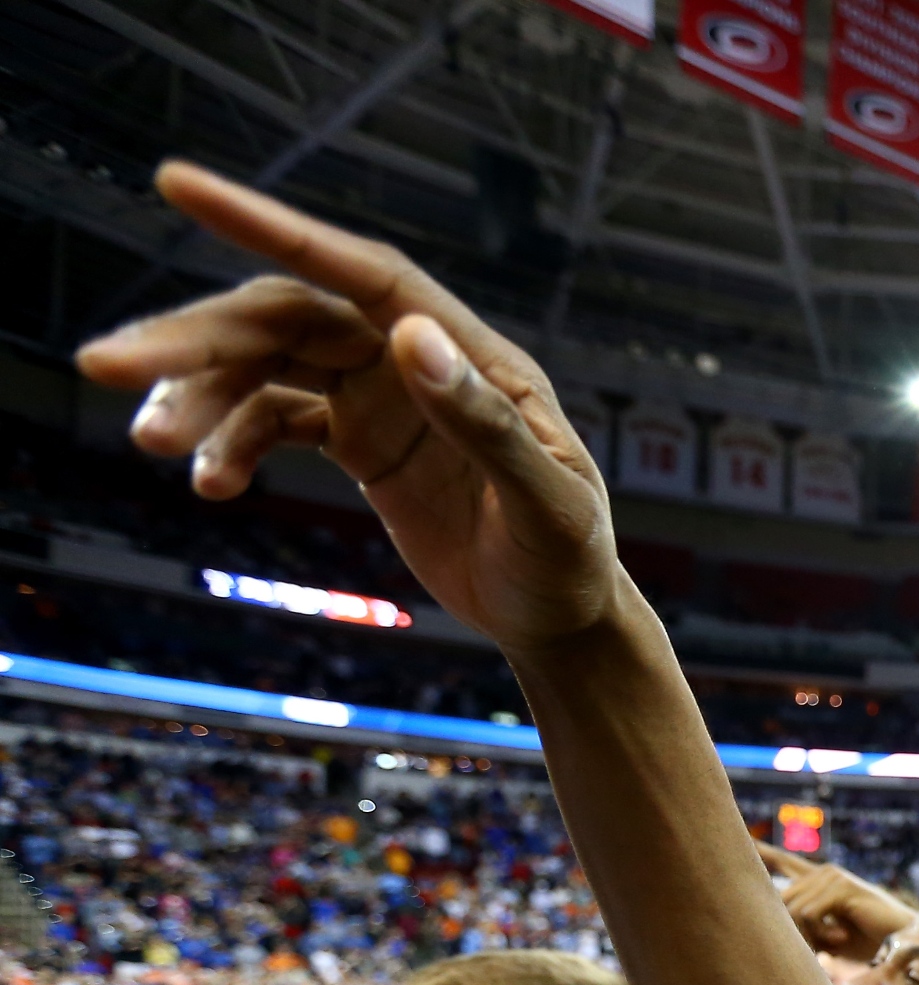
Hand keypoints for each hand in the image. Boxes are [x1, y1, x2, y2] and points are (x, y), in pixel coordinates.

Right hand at [76, 161, 624, 656]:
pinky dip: (231, 444)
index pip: (361, 272)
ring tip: (147, 442)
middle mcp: (418, 362)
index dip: (271, 226)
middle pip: (286, 321)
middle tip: (103, 364)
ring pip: (266, 369)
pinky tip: (208, 483)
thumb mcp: (545, 501)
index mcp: (470, 356)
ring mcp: (383, 398)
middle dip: (195, 339)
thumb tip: (412, 335)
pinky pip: (273, 421)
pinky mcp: (359, 442)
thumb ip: (484, 424)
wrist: (560, 619)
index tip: (178, 185)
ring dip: (199, 397)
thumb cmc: (567, 561)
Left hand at [752, 839, 911, 961]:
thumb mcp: (826, 936)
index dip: (763, 852)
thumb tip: (767, 927)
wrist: (900, 944)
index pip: (785, 862)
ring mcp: (832, 876)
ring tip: (833, 944)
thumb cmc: (866, 943)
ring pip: (791, 910)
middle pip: (780, 900)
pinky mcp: (841, 886)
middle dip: (792, 931)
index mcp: (819, 882)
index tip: (743, 840)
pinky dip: (821, 933)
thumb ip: (801, 927)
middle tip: (818, 951)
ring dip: (809, 935)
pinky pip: (808, 914)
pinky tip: (840, 937)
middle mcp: (823, 873)